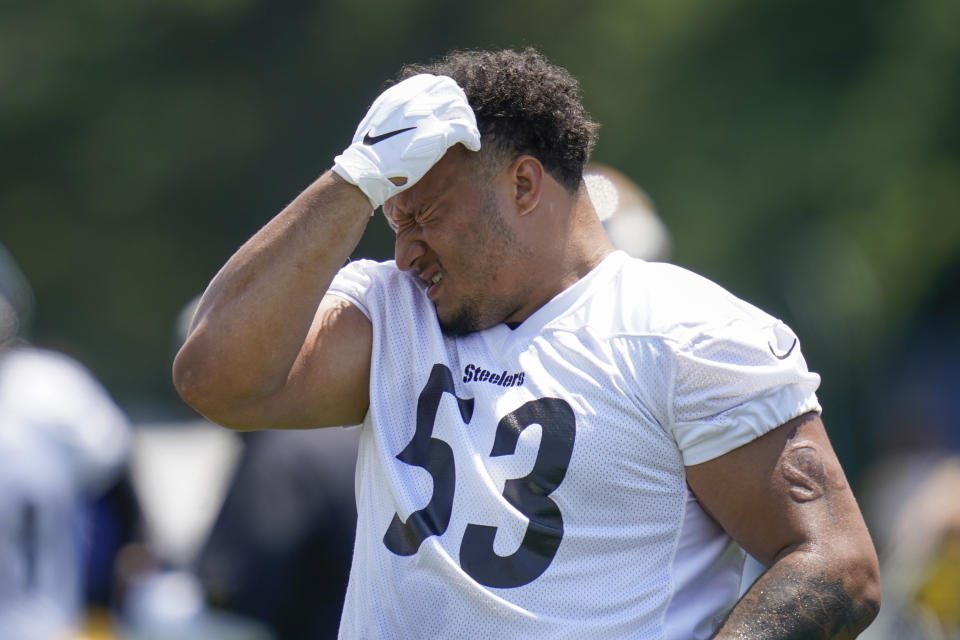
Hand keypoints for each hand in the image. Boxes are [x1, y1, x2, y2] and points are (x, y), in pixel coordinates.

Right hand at [333, 74, 480, 208]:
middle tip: (462, 119)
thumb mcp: (376, 124)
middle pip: (449, 89)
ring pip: (460, 108)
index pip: (430, 83)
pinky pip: (465, 129)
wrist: (367, 169)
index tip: (446, 108)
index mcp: (399, 94)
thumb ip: (390, 115)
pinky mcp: (438, 134)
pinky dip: (472, 136)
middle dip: (458, 103)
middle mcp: (415, 99)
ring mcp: (428, 115)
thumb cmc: (367, 154)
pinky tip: (473, 146)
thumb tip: (396, 119)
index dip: (442, 95)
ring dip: (468, 120)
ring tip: (470, 134)